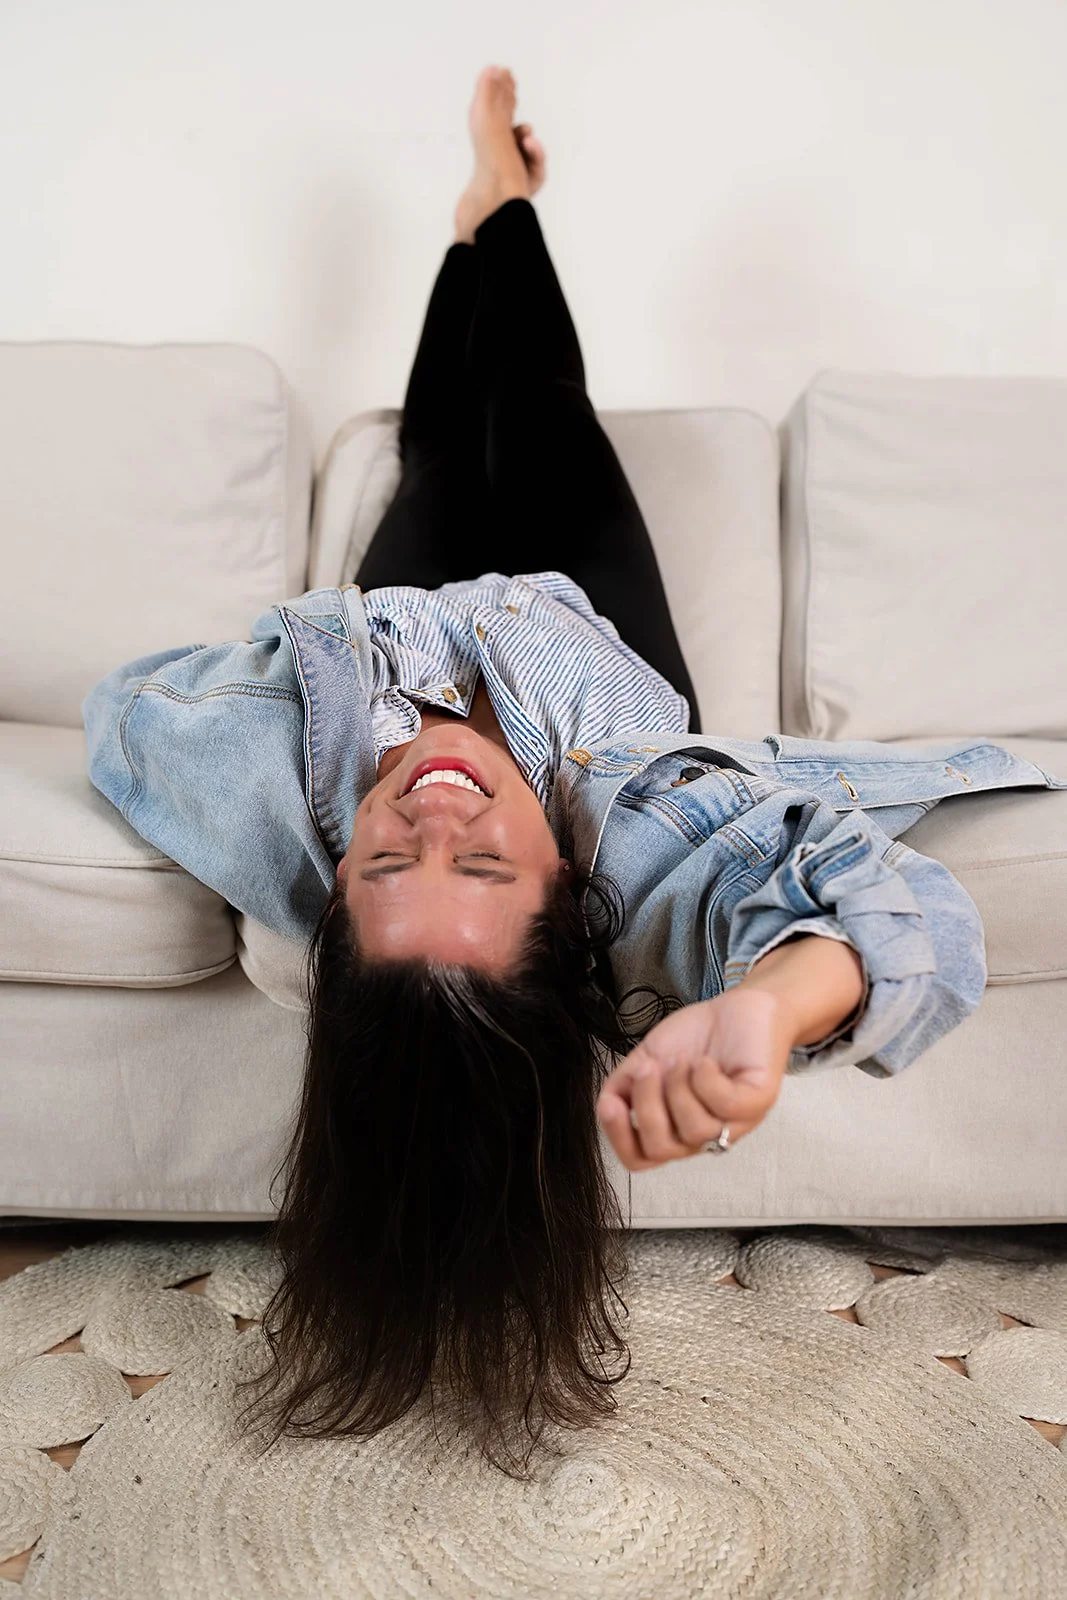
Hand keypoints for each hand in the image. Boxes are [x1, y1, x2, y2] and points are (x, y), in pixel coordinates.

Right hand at [595, 988, 792, 1171]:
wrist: (737, 1006)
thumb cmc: (696, 1037)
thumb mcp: (647, 1059)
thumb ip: (623, 1085)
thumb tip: (606, 1106)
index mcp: (673, 1127)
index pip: (640, 1158)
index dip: (619, 1137)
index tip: (610, 1102)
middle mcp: (702, 1134)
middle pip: (661, 1149)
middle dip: (646, 1105)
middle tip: (650, 1069)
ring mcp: (733, 1122)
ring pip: (694, 1130)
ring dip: (678, 1087)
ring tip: (683, 1061)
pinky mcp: (758, 1101)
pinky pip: (725, 1106)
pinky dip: (706, 1079)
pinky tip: (706, 1063)